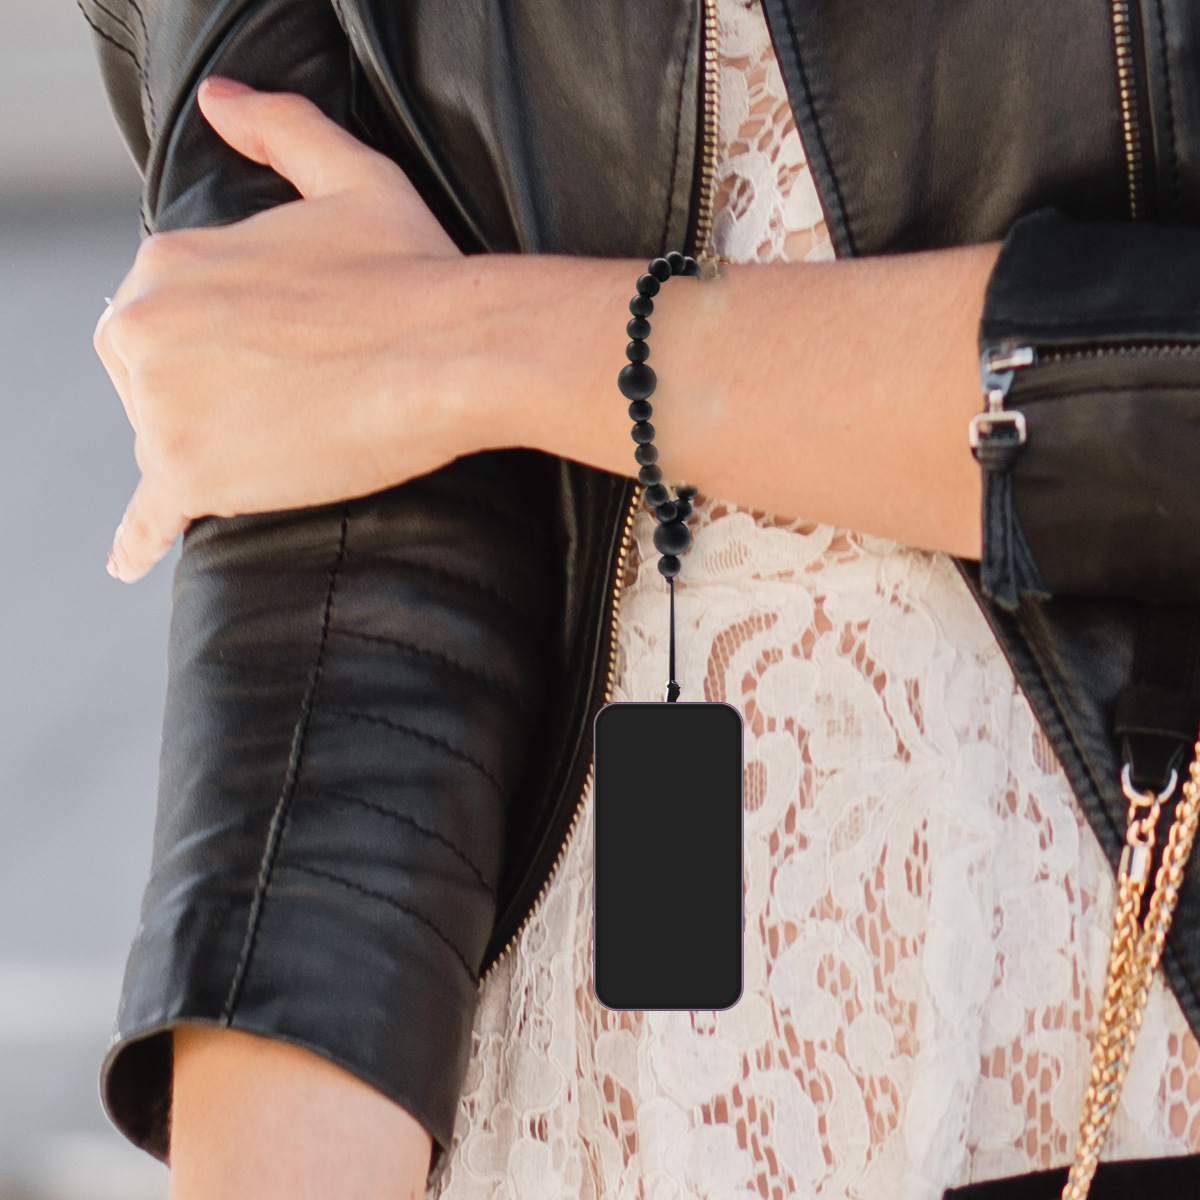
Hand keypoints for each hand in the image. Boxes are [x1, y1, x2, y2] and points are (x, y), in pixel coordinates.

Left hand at [94, 76, 468, 581]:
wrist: (453, 351)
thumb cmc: (412, 269)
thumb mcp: (349, 176)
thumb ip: (280, 128)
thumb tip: (221, 100)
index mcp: (170, 261)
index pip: (159, 314)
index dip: (212, 340)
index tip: (263, 356)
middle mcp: (144, 327)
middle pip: (144, 376)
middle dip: (195, 390)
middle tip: (272, 401)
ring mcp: (161, 406)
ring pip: (161, 441)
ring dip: (207, 449)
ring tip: (275, 448)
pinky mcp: (190, 475)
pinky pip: (148, 518)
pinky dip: (139, 538)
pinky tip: (131, 557)